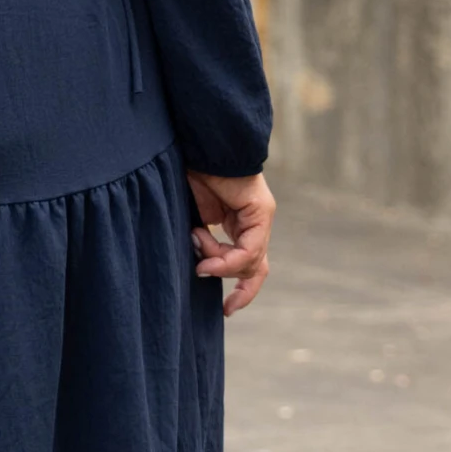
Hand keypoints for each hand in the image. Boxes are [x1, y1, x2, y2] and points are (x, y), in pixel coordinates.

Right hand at [186, 170, 274, 315]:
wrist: (200, 143)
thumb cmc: (189, 173)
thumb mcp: (192, 217)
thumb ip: (200, 241)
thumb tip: (202, 267)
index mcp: (238, 223)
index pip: (249, 262)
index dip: (241, 287)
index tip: (227, 308)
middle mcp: (253, 222)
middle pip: (256, 267)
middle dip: (243, 290)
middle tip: (227, 308)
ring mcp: (260, 216)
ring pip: (251, 260)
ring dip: (219, 262)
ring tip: (196, 242)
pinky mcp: (261, 210)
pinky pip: (249, 248)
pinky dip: (227, 258)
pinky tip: (206, 251)